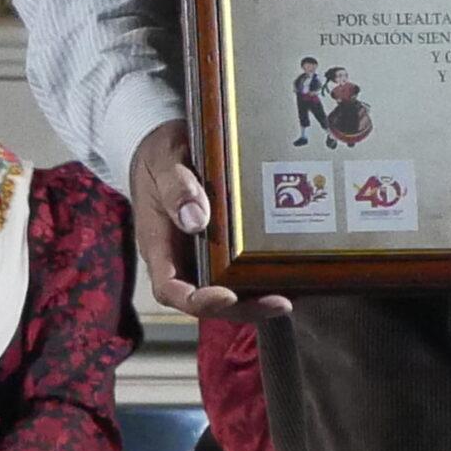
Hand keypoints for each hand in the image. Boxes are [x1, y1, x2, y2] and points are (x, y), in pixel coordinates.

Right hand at [130, 121, 289, 322]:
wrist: (168, 144)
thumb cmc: (160, 153)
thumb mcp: (162, 160)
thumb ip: (176, 188)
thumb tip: (196, 220)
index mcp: (158, 244)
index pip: (170, 288)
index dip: (198, 301)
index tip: (226, 295)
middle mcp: (181, 257)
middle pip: (207, 299)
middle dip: (242, 307)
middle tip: (277, 302)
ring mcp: (203, 254)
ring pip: (228, 289)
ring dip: (257, 297)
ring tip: (289, 296)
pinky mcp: (223, 245)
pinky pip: (241, 268)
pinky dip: (264, 276)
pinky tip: (292, 274)